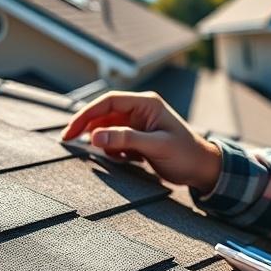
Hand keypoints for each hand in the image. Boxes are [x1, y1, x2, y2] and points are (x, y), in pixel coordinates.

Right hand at [60, 91, 221, 192]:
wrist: (202, 168)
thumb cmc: (185, 154)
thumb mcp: (156, 146)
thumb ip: (126, 140)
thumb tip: (94, 137)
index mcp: (147, 104)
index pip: (108, 102)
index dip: (86, 115)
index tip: (70, 132)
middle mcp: (141, 111)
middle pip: (104, 114)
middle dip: (87, 128)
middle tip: (68, 142)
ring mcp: (139, 124)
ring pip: (107, 128)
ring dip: (103, 142)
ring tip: (116, 157)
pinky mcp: (138, 138)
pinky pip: (115, 141)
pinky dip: (113, 150)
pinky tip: (125, 160)